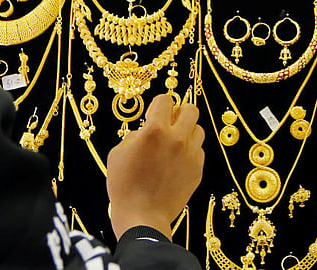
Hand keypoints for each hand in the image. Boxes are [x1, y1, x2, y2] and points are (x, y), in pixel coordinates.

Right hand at [106, 93, 204, 239]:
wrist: (142, 216)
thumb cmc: (124, 185)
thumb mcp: (118, 153)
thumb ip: (134, 135)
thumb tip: (144, 131)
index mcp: (155, 131)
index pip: (165, 99)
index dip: (158, 104)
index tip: (152, 115)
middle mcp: (177, 139)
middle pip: (191, 109)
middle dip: (179, 112)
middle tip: (168, 124)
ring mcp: (190, 155)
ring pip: (198, 130)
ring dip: (186, 132)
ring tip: (173, 143)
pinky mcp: (197, 170)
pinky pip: (198, 151)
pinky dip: (189, 152)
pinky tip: (176, 162)